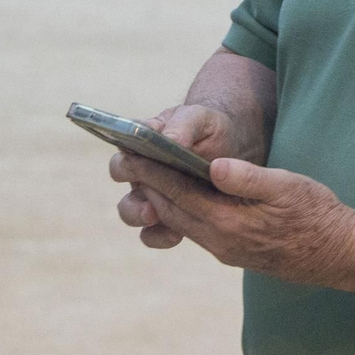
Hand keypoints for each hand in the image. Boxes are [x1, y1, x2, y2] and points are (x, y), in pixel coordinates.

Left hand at [111, 151, 354, 289]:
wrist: (336, 254)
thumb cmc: (317, 214)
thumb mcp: (289, 186)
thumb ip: (249, 178)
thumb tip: (215, 165)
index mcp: (229, 222)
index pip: (179, 194)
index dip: (153, 173)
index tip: (131, 155)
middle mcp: (220, 240)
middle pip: (171, 210)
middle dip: (148, 186)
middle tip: (126, 163)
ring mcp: (225, 249)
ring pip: (181, 223)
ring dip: (161, 201)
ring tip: (146, 178)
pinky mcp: (232, 252)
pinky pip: (196, 230)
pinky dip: (180, 212)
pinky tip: (180, 200)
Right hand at [114, 104, 239, 248]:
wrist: (232, 146)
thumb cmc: (209, 127)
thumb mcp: (201, 118)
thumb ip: (183, 125)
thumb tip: (170, 140)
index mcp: (142, 139)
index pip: (124, 146)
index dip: (128, 155)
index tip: (138, 161)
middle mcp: (140, 168)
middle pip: (122, 180)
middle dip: (130, 185)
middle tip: (145, 196)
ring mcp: (151, 194)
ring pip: (130, 210)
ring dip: (138, 214)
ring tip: (153, 215)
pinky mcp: (167, 216)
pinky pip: (153, 233)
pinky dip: (160, 236)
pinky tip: (176, 236)